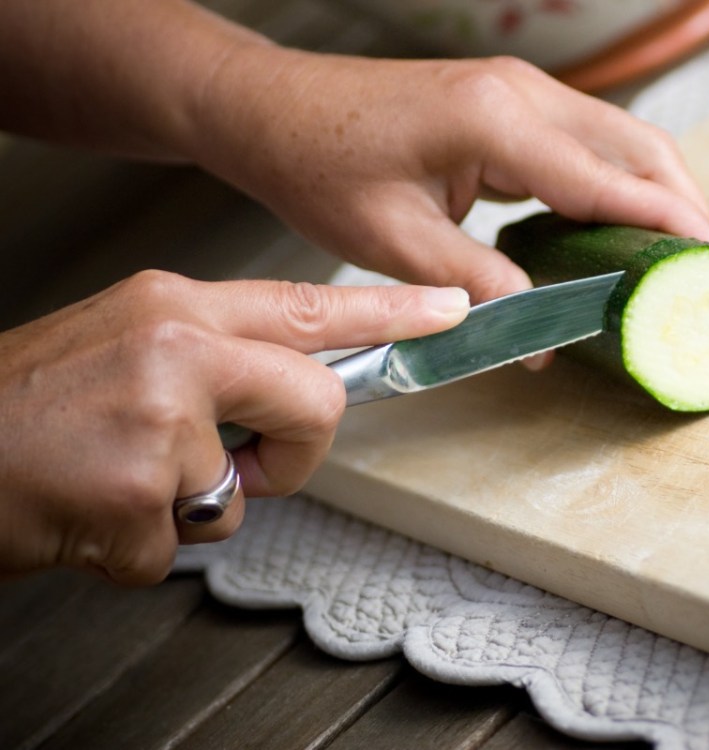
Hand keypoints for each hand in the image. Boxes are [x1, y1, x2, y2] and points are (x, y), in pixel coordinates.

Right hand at [0, 271, 467, 584]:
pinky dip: (138, 548)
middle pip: (319, 398)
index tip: (452, 310)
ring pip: (247, 491)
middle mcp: (176, 348)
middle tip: (245, 465)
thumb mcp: (126, 343)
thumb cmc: (26, 405)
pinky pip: (182, 544)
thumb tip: (292, 388)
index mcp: (175, 306)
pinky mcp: (139, 494)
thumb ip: (214, 357)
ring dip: (195, 506)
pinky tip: (88, 513)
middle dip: (299, 451)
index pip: (311, 303)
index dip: (393, 310)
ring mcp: (159, 419)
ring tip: (122, 481)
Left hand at [188, 51, 708, 302]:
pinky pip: (587, 141)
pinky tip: (623, 223)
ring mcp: (519, 92)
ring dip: (657, 190)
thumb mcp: (396, 243)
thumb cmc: (320, 165)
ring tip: (680, 252)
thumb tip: (539, 336)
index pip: (608, 179)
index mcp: (495, 121)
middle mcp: (521, 94)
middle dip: (684, 203)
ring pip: (620, 139)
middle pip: (639, 145)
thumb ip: (478, 288)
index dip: (667, 223)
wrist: (273, 111)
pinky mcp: (509, 103)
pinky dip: (619, 181)